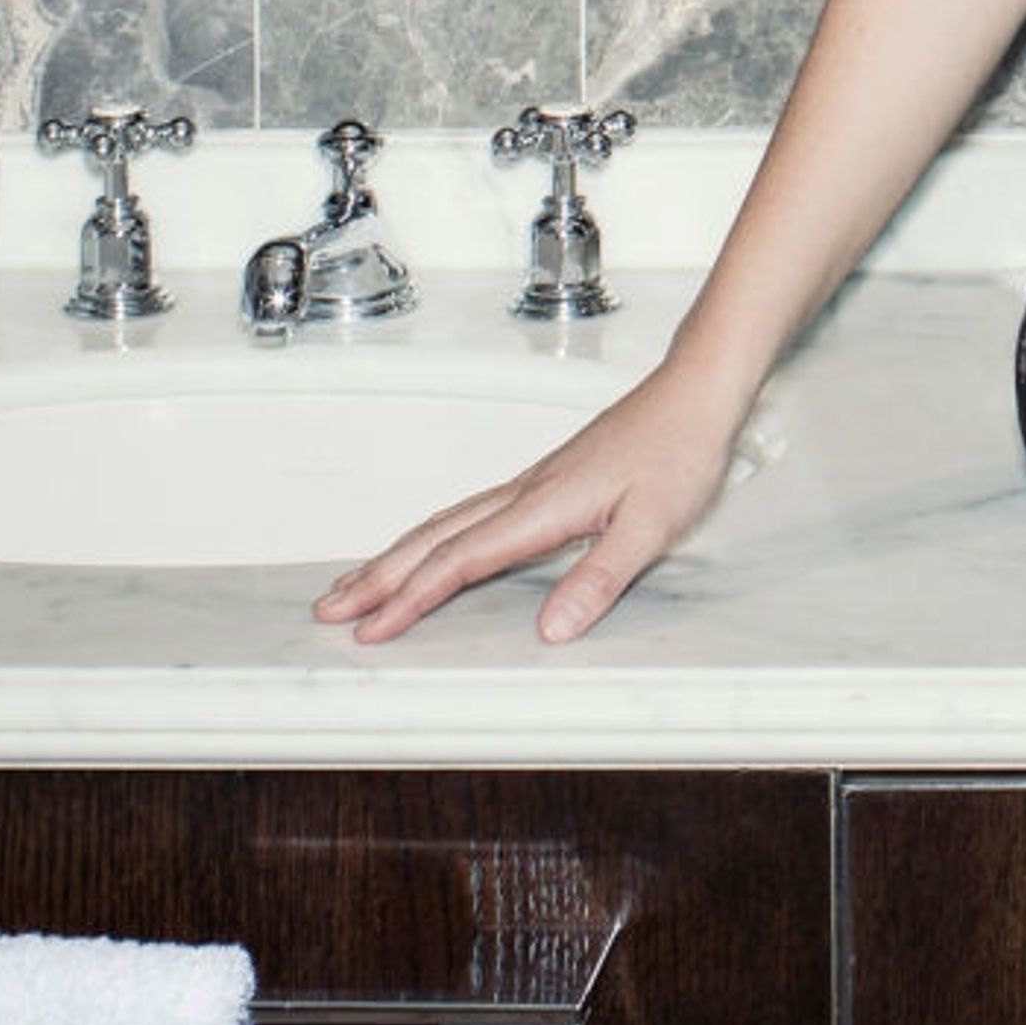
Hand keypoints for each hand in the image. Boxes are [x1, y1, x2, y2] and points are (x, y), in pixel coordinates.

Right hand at [313, 367, 744, 650]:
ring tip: (356, 584)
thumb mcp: (652, 526)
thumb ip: (599, 579)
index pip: (462, 560)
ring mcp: (529, 485)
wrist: (694, 394)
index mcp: (543, 506)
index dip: (413, 598)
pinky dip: (430, 538)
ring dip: (396, 556)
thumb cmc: (679, 452)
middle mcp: (525, 492)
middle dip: (378, 577)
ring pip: (444, 523)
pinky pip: (467, 515)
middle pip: (433, 538)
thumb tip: (551, 630)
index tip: (374, 629)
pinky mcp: (542, 483)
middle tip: (331, 610)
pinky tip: (427, 550)